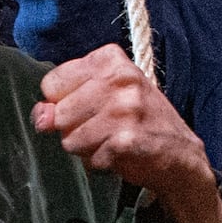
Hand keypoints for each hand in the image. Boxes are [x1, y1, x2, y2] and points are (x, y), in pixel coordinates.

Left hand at [32, 45, 221, 222]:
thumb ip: (64, 100)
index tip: (88, 107)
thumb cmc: (137, 121)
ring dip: (86, 148)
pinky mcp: (127, 139)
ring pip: (69, 139)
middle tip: (103, 128)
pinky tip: (121, 154)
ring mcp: (125, 109)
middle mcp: (120, 78)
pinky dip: (100, 163)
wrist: (181, 155)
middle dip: (73, 129)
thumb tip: (40, 118)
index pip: (51, 83)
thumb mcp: (102, 96)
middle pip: (58, 113)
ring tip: (112, 140)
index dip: (63, 103)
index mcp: (110, 59)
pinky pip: (89, 159)